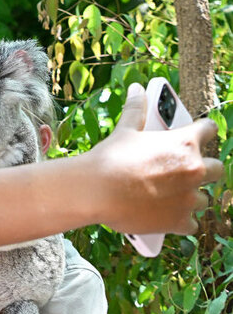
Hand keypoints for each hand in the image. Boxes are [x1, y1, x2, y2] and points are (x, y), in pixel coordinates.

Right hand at [87, 83, 222, 234]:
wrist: (96, 191)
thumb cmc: (110, 159)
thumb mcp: (124, 131)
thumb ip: (136, 110)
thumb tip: (136, 89)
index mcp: (185, 143)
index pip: (210, 130)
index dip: (202, 132)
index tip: (197, 137)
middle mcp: (194, 170)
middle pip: (218, 169)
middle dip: (203, 170)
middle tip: (182, 172)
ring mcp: (188, 198)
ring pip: (204, 199)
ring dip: (191, 198)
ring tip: (171, 197)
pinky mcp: (178, 221)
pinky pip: (191, 224)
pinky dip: (181, 222)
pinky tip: (167, 217)